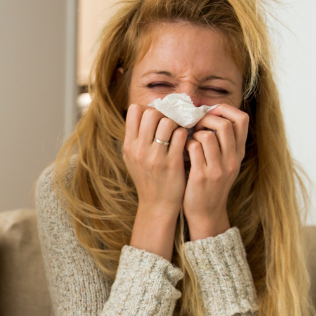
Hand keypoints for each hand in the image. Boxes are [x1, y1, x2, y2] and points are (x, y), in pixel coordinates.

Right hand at [123, 104, 189, 260]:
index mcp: (129, 146)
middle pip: (151, 113)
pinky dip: (185, 134)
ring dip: (177, 123)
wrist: (156, 205)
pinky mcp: (172, 163)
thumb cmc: (147, 179)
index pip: (135, 111)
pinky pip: (181, 136)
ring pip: (167, 122)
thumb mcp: (133, 159)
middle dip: (164, 114)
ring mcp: (156, 156)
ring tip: (179, 132)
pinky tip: (186, 141)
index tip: (157, 118)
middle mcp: (139, 149)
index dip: (148, 109)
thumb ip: (136, 138)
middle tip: (170, 124)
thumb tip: (144, 113)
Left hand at [182, 104, 248, 239]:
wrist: (206, 213)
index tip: (210, 112)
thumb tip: (209, 114)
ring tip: (188, 138)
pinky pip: (193, 148)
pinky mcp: (202, 176)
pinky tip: (182, 149)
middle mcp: (232, 160)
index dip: (225, 110)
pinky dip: (185, 144)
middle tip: (194, 124)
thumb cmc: (211, 184)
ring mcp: (217, 169)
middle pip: (224, 124)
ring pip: (206, 135)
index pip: (242, 120)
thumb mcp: (224, 163)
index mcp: (238, 153)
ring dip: (193, 132)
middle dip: (206, 119)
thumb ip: (222, 143)